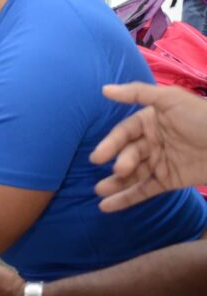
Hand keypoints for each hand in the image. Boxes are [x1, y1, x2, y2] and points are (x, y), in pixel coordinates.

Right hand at [91, 83, 206, 211]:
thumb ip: (137, 93)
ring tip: (100, 191)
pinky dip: (126, 199)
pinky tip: (107, 206)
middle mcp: (152, 141)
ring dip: (116, 183)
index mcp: (150, 121)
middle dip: (120, 163)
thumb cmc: (203, 118)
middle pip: (128, 154)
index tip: (98, 157)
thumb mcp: (171, 100)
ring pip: (133, 174)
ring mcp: (160, 162)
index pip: (124, 133)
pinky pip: (144, 190)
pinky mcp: (169, 181)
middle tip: (118, 170)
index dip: (110, 144)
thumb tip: (104, 89)